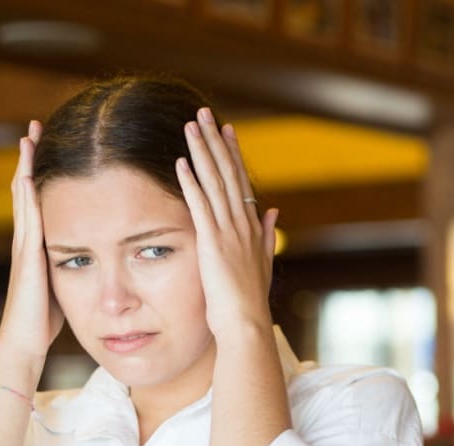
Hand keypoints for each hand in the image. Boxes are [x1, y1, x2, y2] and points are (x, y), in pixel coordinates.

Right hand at [0, 120, 62, 362]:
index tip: (52, 144)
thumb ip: (75, 263)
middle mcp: (29, 239)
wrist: (26, 341)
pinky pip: (27, 222)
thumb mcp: (66, 282)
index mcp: (41, 243)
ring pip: (24, 198)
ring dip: (25, 167)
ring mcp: (24, 246)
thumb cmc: (46, 319)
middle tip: (35, 126)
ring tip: (29, 138)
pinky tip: (27, 176)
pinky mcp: (27, 258)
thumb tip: (95, 253)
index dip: (45, 173)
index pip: (42, 199)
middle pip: (29, 189)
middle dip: (32, 159)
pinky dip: (26, 198)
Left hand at [174, 108, 279, 341]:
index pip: (241, 182)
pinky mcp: (212, 243)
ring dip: (202, 152)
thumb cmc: (249, 301)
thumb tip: (273, 210)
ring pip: (214, 182)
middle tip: (205, 113)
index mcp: (252, 228)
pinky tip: (180, 162)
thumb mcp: (262, 262)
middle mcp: (243, 224)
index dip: (233, 154)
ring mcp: (229, 232)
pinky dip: (190, 183)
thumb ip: (267, 233)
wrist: (247, 323)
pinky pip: (200, 206)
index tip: (226, 130)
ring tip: (191, 126)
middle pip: (228, 173)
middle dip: (216, 141)